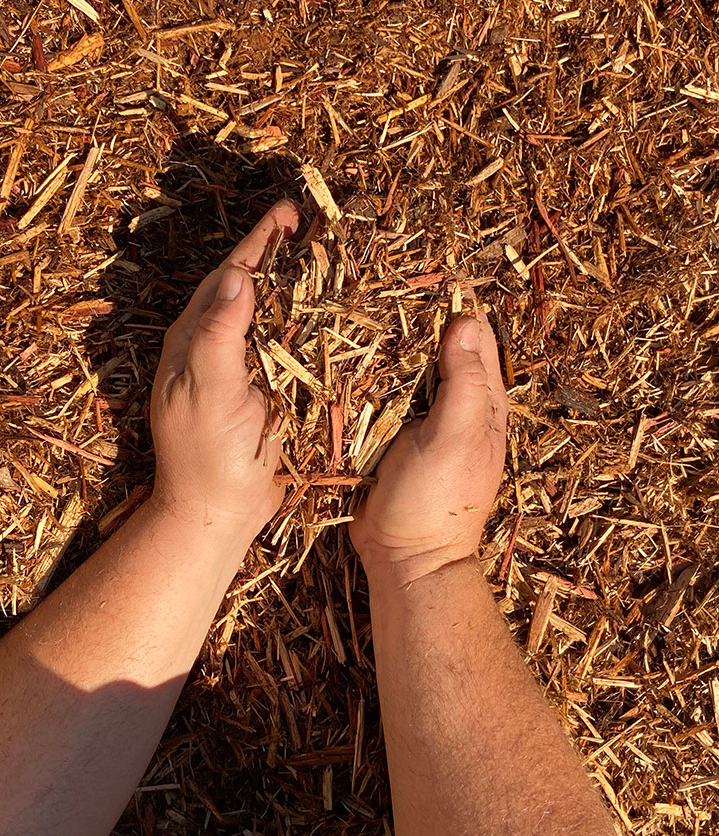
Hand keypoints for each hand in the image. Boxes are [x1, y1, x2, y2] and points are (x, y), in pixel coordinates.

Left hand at [149, 200, 298, 540]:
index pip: (230, 276)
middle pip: (249, 286)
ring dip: (293, 284)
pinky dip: (303, 323)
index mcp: (195, 339)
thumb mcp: (209, 389)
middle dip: (277, 253)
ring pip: (268, 313)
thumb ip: (219, 333)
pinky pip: (284, 345)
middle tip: (309, 224)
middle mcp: (215, 347)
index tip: (287, 213)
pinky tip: (325, 315)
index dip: (258, 242)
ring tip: (321, 257)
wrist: (216, 512)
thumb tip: (239, 275)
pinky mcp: (264, 392)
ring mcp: (240, 370)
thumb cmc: (206, 454)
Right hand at [350, 309, 507, 581]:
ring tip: (367, 307)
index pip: (477, 340)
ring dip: (395, 345)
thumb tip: (467, 323)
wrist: (405, 562)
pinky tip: (354, 359)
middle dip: (422, 319)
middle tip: (388, 282)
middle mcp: (458, 409)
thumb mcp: (455, 437)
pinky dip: (376, 377)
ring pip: (412, 372)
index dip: (457, 307)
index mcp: (482, 405)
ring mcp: (425, 425)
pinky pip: (388, 398)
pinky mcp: (394, 440)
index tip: (429, 273)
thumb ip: (464, 382)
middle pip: (443, 351)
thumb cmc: (436, 503)